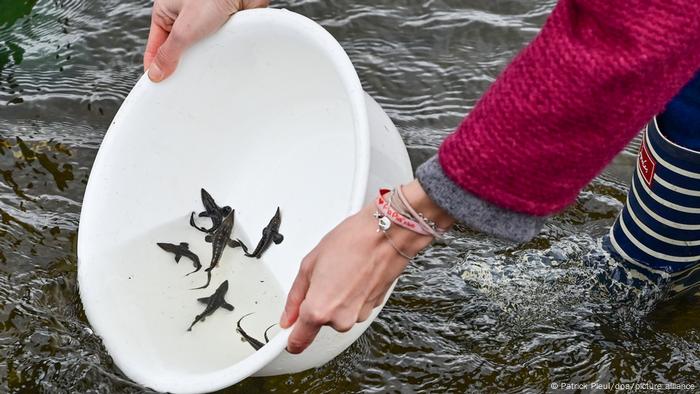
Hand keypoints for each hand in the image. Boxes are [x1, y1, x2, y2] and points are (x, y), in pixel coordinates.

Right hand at [144, 0, 268, 81]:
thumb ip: (169, 54)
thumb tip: (156, 74)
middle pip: (176, 49)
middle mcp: (184, 16)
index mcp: (166, 12)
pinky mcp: (222, 26)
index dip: (155, 66)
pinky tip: (218, 66)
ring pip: (197, 50)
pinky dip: (216, 56)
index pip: (155, 45)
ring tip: (202, 76)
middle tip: (181, 85)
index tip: (158, 85)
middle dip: (179, 65)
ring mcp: (204, 21)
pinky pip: (215, 47)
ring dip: (200, 61)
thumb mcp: (184, 30)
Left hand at [279, 180, 453, 353]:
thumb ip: (295, 297)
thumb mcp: (309, 264)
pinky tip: (353, 274)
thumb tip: (289, 315)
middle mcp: (340, 320)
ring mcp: (359, 316)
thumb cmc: (352, 242)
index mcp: (319, 310)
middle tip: (321, 278)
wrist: (386, 234)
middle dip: (317, 304)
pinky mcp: (373, 309)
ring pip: (338, 314)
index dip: (289, 338)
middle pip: (319, 322)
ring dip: (336, 298)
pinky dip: (351, 294)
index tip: (284, 335)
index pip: (298, 341)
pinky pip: (353, 307)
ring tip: (341, 271)